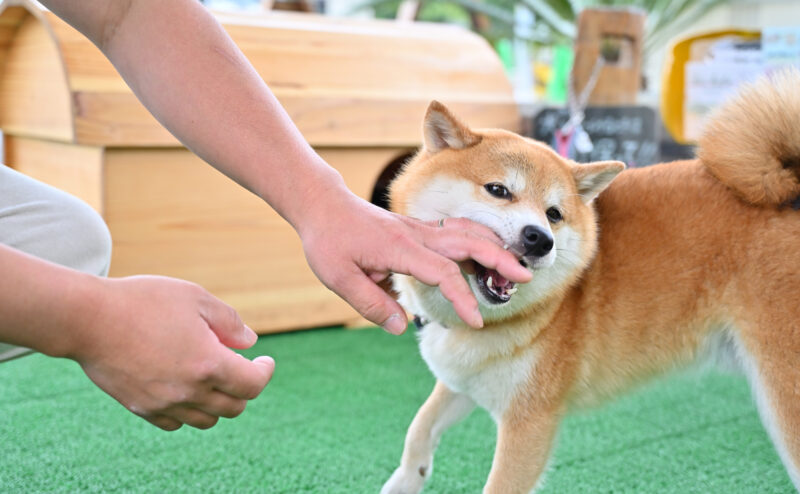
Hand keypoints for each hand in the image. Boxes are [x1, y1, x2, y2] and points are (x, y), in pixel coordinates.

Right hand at [69, 275, 273, 430]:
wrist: (88, 318)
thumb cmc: (145, 301)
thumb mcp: (196, 298)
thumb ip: (229, 322)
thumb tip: (250, 343)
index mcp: (209, 364)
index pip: (253, 385)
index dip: (265, 372)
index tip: (265, 361)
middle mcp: (189, 391)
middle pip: (234, 407)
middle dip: (244, 387)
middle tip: (240, 367)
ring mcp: (164, 403)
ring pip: (207, 419)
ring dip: (218, 402)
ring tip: (213, 377)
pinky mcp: (141, 408)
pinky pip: (175, 422)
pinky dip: (188, 410)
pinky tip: (185, 388)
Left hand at [297, 192, 531, 332]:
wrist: (323, 206)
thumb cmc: (328, 241)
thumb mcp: (339, 278)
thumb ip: (371, 304)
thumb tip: (401, 327)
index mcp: (399, 248)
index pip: (443, 273)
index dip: (462, 298)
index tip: (476, 322)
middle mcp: (416, 235)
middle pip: (468, 243)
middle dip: (499, 259)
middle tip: (525, 277)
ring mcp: (420, 228)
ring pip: (467, 232)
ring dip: (494, 246)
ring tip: (516, 265)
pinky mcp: (419, 228)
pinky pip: (457, 230)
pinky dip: (480, 239)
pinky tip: (490, 251)